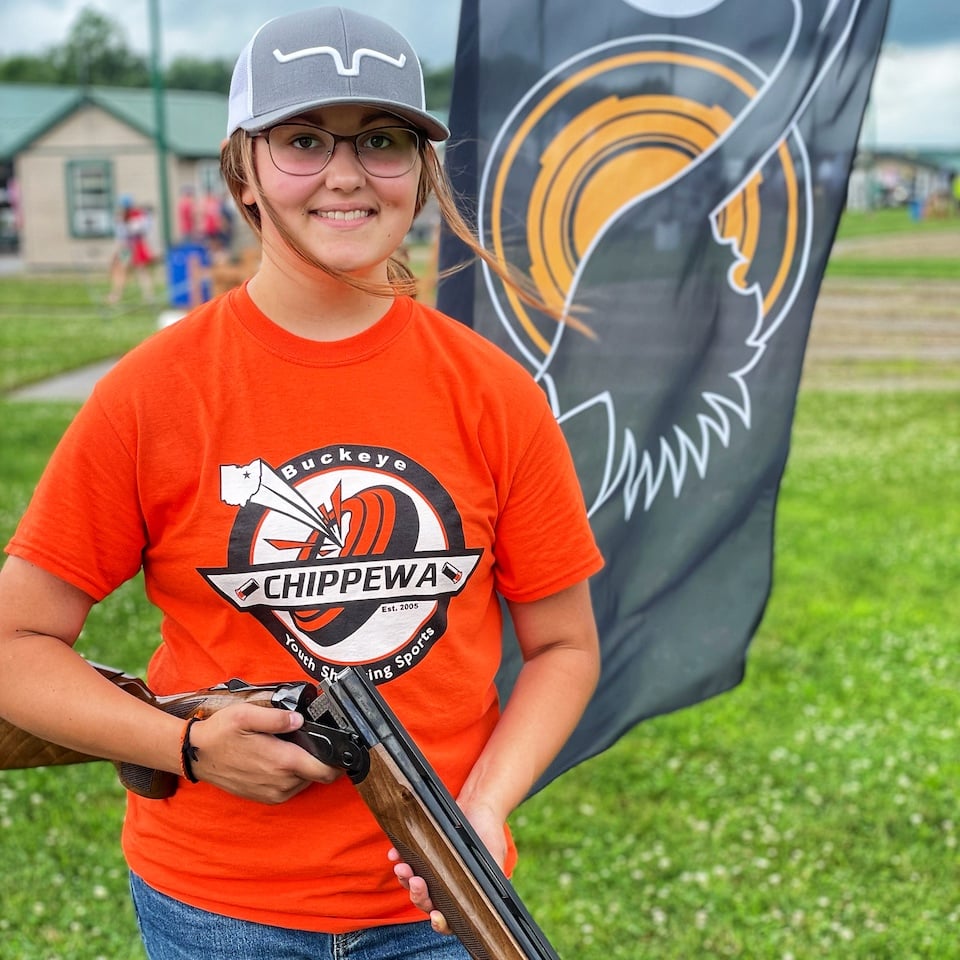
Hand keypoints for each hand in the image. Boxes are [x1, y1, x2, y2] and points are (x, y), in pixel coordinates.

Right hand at [187, 704, 341, 802]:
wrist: (195, 755)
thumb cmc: (221, 733)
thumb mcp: (247, 715)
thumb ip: (277, 718)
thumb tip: (299, 720)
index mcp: (282, 763)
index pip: (325, 771)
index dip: (338, 761)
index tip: (344, 750)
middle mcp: (280, 783)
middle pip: (317, 775)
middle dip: (320, 760)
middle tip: (312, 740)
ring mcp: (272, 794)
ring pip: (305, 782)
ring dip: (304, 768)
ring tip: (292, 747)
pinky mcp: (264, 798)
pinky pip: (290, 788)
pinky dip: (291, 776)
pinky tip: (279, 758)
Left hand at [386, 800, 507, 935]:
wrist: (478, 805)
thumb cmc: (489, 833)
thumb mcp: (495, 857)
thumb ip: (491, 880)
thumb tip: (491, 902)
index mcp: (464, 895)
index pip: (450, 919)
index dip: (441, 922)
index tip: (436, 915)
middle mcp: (446, 888)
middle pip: (427, 903)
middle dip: (419, 896)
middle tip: (416, 881)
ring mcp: (432, 873)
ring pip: (414, 886)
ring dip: (405, 880)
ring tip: (402, 867)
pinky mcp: (422, 855)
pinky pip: (406, 862)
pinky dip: (399, 858)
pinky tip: (395, 853)